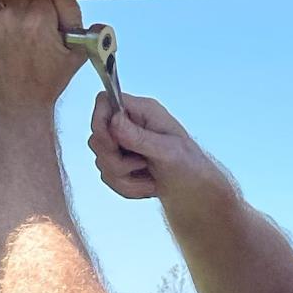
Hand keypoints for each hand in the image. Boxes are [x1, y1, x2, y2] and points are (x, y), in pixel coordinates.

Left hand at [0, 0, 86, 115]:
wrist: (14, 107)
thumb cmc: (46, 82)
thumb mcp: (73, 50)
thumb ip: (70, 9)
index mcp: (39, 19)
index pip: (45, 1)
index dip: (47, 20)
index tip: (44, 39)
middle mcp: (11, 17)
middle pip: (23, 1)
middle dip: (27, 18)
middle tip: (28, 44)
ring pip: (2, 5)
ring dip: (6, 19)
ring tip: (10, 45)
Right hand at [87, 89, 215, 205]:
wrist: (194, 191)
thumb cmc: (190, 165)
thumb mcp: (168, 150)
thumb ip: (139, 137)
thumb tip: (115, 120)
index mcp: (142, 111)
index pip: (105, 102)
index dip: (100, 120)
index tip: (112, 143)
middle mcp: (130, 125)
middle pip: (97, 135)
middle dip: (115, 159)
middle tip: (141, 165)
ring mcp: (123, 145)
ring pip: (101, 160)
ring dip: (124, 177)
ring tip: (150, 179)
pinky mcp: (120, 163)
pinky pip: (107, 176)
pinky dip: (127, 187)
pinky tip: (147, 185)